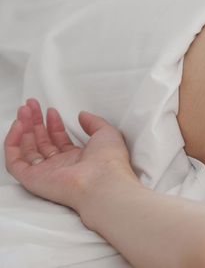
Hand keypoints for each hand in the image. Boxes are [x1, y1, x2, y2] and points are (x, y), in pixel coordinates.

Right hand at [3, 98, 140, 211]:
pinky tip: (18, 125)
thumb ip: (94, 122)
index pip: (60, 141)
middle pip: (42, 143)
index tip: (51, 110)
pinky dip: (13, 143)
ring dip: (23, 128)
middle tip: (31, 105)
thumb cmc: (109, 160)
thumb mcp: (106, 133)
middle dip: (36, 123)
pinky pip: (14, 161)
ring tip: (24, 110)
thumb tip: (83, 115)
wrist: (101, 181)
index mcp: (77, 159)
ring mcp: (45, 173)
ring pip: (27, 149)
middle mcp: (60, 166)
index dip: (54, 125)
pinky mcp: (31, 179)